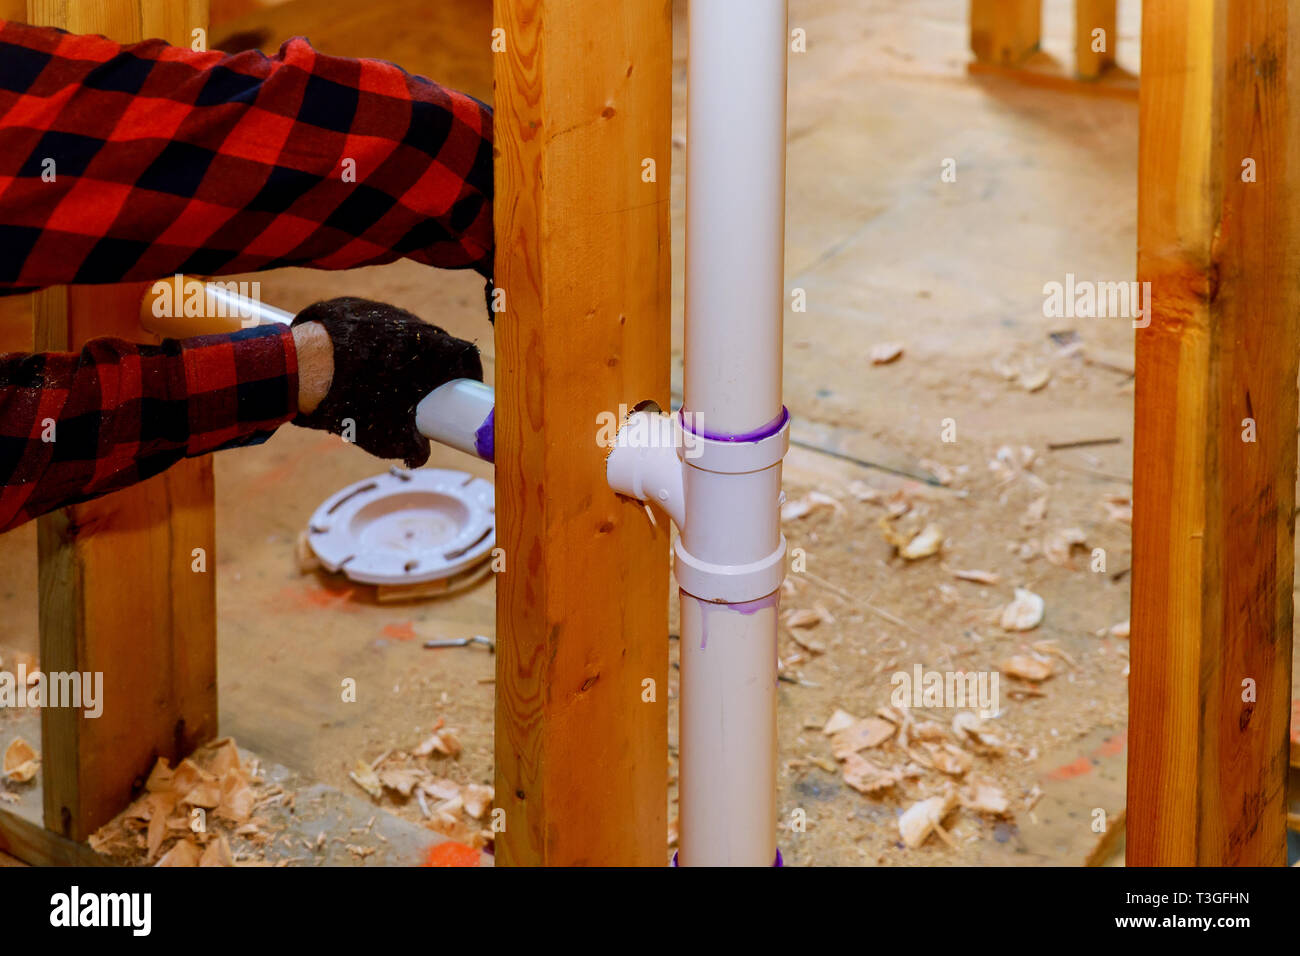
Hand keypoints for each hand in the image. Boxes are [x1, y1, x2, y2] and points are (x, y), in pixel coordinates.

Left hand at [290, 297, 482, 467]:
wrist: (303, 368)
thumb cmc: (353, 402)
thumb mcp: (387, 435)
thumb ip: (411, 448)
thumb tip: (419, 458)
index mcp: (432, 350)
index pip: (467, 355)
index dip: (470, 372)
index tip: (464, 387)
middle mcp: (414, 324)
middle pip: (438, 343)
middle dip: (436, 365)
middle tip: (424, 390)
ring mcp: (386, 312)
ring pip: (407, 333)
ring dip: (405, 353)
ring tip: (386, 377)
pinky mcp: (358, 306)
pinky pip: (377, 324)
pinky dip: (376, 342)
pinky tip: (359, 361)